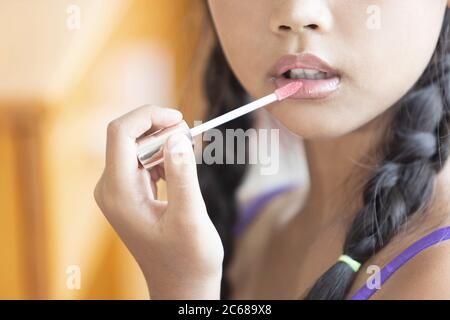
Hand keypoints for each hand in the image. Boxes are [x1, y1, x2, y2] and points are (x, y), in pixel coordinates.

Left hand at [94, 105, 223, 298]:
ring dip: (163, 142)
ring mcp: (119, 191)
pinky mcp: (130, 193)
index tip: (179, 119)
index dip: (148, 117)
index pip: (120, 134)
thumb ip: (182, 174)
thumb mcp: (190, 217)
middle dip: (160, 130)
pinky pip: (142, 160)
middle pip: (128, 137)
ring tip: (189, 151)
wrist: (181, 284)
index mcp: (119, 193)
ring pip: (136, 147)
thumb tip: (176, 136)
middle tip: (191, 138)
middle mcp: (112, 188)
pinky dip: (163, 155)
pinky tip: (180, 165)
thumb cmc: (188, 259)